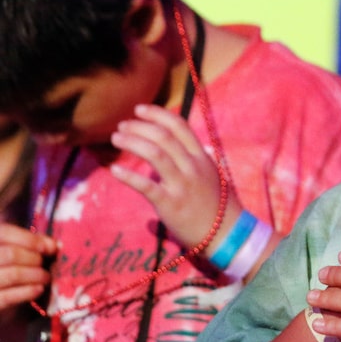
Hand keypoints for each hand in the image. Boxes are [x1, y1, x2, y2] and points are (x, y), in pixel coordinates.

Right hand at [0, 222, 56, 313]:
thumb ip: (32, 243)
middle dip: (35, 258)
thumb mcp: (15, 250)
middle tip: (45, 264)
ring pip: (12, 275)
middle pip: (10, 254)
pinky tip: (39, 289)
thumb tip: (55, 244)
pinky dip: (28, 291)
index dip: (30, 239)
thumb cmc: (7, 268)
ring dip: (36, 275)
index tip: (51, 247)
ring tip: (46, 277)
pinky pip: (7, 297)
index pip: (4, 232)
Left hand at [109, 104, 241, 249]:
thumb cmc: (214, 203)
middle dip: (140, 126)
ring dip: (132, 142)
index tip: (140, 109)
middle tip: (123, 125)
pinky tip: (114, 170)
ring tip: (117, 138)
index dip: (158, 114)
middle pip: (164, 136)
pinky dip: (128, 176)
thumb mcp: (209, 173)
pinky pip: (146, 186)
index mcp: (201, 156)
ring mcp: (182, 184)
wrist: (225, 232)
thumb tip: (170, 148)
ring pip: (155, 154)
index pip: (179, 126)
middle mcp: (192, 166)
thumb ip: (191, 158)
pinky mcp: (170, 203)